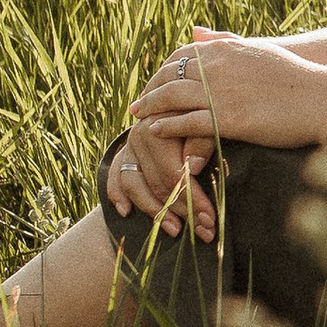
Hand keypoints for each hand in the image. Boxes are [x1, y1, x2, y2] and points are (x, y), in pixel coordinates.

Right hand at [107, 122, 214, 242]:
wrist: (184, 95)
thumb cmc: (204, 111)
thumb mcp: (209, 122)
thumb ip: (202, 141)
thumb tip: (190, 168)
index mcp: (159, 127)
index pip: (174, 174)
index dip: (194, 200)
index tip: (211, 220)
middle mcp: (139, 137)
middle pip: (158, 184)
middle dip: (182, 211)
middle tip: (204, 232)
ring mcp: (129, 146)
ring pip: (134, 185)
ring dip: (154, 211)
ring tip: (174, 230)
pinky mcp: (124, 153)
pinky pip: (115, 176)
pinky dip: (117, 194)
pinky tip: (125, 212)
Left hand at [127, 29, 326, 157]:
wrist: (322, 99)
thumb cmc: (296, 77)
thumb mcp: (258, 50)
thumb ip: (225, 41)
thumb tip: (196, 30)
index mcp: (226, 50)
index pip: (180, 55)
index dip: (161, 70)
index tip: (153, 83)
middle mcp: (218, 67)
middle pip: (169, 75)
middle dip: (149, 90)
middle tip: (137, 104)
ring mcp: (221, 93)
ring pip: (171, 97)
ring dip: (149, 107)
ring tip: (138, 117)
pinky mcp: (228, 119)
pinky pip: (186, 122)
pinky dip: (166, 126)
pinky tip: (155, 131)